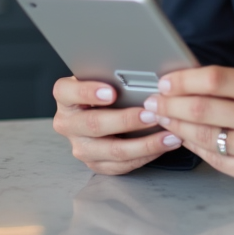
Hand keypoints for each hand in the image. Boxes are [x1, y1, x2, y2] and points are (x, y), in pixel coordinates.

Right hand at [51, 77, 182, 174]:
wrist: (100, 109)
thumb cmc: (105, 86)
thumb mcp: (102, 76)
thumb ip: (112, 73)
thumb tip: (142, 69)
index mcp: (65, 97)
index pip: (67, 92)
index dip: (88, 92)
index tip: (111, 92)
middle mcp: (68, 124)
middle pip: (94, 125)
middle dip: (126, 120)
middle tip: (152, 114)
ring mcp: (81, 147)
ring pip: (112, 150)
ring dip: (144, 144)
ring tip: (168, 134)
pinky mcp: (96, 164)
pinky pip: (122, 165)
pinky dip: (147, 155)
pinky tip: (164, 145)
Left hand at [145, 66, 233, 190]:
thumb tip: (192, 82)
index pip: (216, 79)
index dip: (184, 80)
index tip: (165, 81)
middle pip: (203, 109)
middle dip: (170, 105)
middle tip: (153, 103)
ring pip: (205, 137)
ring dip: (176, 128)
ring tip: (163, 121)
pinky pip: (217, 161)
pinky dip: (196, 149)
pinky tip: (185, 141)